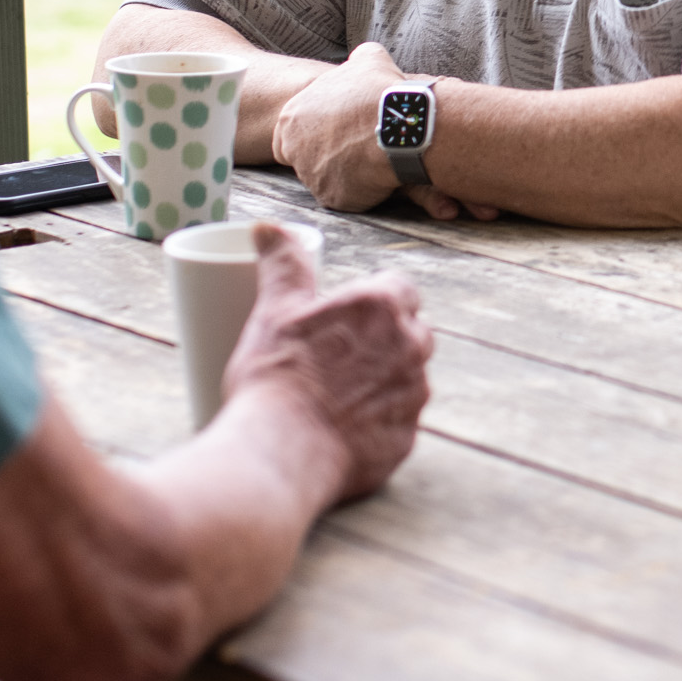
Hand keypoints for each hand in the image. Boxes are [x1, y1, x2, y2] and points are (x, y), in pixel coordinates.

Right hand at [218, 221, 433, 501]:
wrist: (281, 453)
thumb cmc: (276, 377)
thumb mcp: (273, 310)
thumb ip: (281, 264)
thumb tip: (268, 227)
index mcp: (381, 307)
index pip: (399, 288)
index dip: (374, 299)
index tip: (348, 315)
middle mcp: (410, 347)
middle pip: (410, 332)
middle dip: (383, 339)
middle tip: (338, 354)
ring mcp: (413, 395)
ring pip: (407, 378)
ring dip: (383, 380)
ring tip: (336, 394)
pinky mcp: (406, 438)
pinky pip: (398, 421)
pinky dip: (377, 422)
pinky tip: (343, 429)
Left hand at [271, 44, 497, 218]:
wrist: (399, 124)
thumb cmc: (379, 92)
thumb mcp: (368, 61)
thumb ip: (356, 61)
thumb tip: (363, 57)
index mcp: (292, 116)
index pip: (289, 132)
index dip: (315, 132)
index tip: (338, 132)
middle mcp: (293, 148)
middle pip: (304, 157)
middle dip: (326, 155)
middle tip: (356, 147)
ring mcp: (311, 175)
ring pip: (325, 179)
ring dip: (345, 172)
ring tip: (373, 158)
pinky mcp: (333, 197)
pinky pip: (346, 197)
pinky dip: (362, 190)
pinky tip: (379, 174)